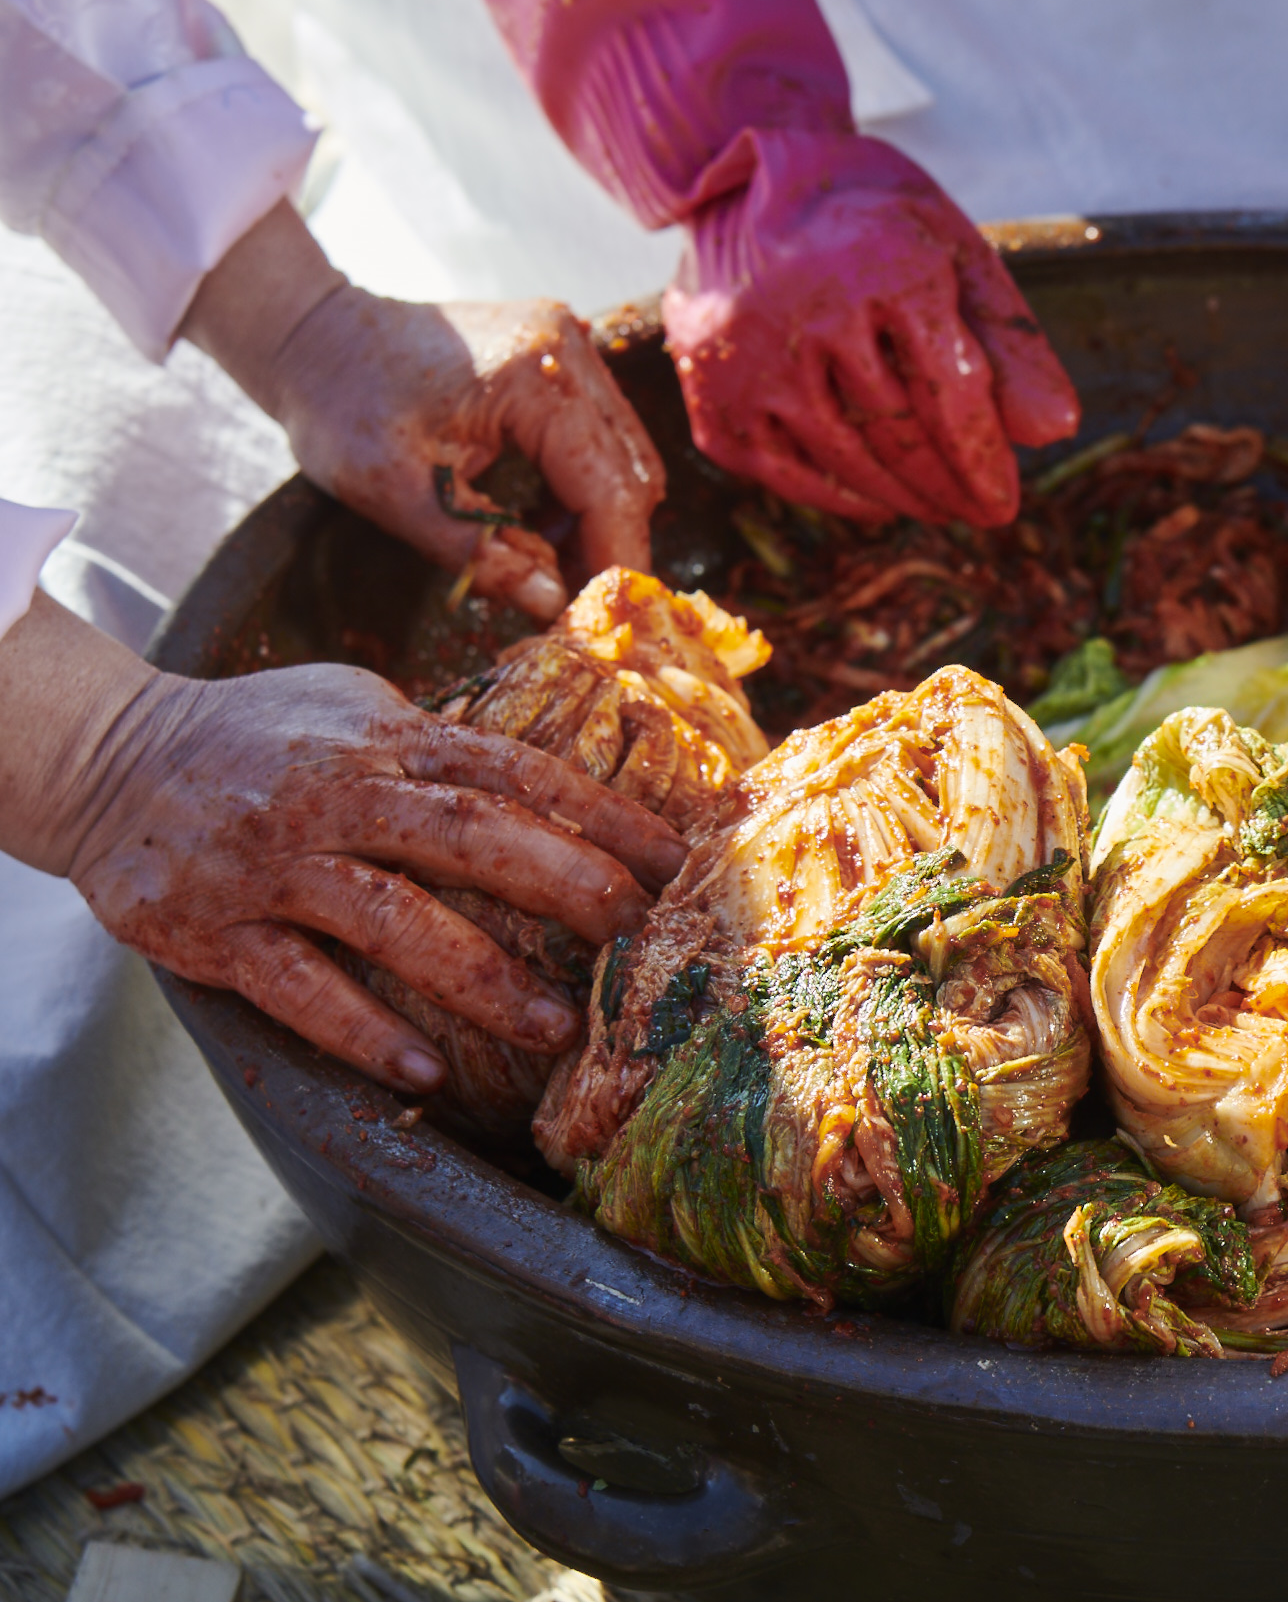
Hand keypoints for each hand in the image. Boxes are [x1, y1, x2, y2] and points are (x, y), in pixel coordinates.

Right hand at [6, 598, 688, 1091]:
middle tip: (641, 940)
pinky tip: (426, 1076)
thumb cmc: (261, 738)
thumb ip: (449, 748)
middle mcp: (337, 794)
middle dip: (566, 886)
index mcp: (389, 739)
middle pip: (469, 835)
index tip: (681, 862)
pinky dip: (365, 1033)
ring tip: (552, 1027)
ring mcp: (273, 864)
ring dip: (479, 979)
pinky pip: (299, 988)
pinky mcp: (212, 929)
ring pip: (390, 920)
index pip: (518, 772)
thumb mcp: (358, 709)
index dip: (605, 817)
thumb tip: (568, 788)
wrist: (106, 758)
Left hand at [182, 206, 665, 619]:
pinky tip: (541, 518)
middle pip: (633, 473)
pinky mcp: (561, 356)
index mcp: (533, 378)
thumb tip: (551, 604)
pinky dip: (584, 487)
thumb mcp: (395, 494)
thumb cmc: (339, 404)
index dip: (612, 561)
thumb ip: (477, 552)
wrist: (313, 333)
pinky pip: (603, 436)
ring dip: (599, 517)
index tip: (602, 621)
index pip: (608, 488)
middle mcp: (568, 352)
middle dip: (611, 544)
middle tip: (573, 602)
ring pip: (627, 457)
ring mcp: (569, 347)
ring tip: (551, 562)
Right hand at [664, 131, 1079, 528]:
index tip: (1004, 502)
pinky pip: (789, 473)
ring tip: (940, 507)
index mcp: (884, 268)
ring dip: (905, 497)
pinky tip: (879, 502)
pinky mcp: (714, 397)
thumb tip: (1057, 431)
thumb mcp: (951, 253)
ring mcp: (750, 360)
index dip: (982, 459)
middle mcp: (808, 312)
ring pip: (848, 460)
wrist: (739, 185)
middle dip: (950, 486)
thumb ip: (1007, 341)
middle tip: (982, 512)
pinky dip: (841, 496)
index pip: (950, 395)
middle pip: (900, 435)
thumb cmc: (870, 222)